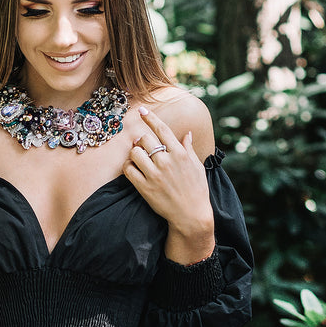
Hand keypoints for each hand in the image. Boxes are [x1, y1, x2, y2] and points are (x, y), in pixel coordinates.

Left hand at [123, 107, 214, 261]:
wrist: (191, 215)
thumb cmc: (197, 190)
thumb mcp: (197, 166)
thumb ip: (188, 148)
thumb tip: (187, 134)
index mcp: (179, 153)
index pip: (162, 129)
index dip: (150, 117)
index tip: (141, 111)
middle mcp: (166, 161)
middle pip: (144, 139)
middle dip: (141, 140)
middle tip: (141, 145)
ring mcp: (155, 174)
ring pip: (135, 153)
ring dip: (134, 153)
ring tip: (138, 159)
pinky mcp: (145, 188)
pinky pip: (129, 170)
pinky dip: (128, 167)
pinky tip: (133, 169)